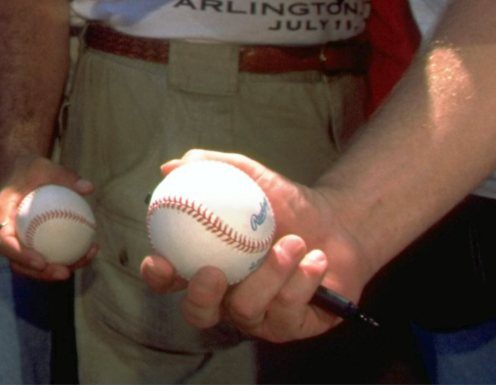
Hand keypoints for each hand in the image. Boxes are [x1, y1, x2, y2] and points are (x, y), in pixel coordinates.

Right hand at [0, 153, 94, 280]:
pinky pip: (42, 255)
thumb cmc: (30, 168)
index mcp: (3, 213)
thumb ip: (65, 176)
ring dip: (51, 272)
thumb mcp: (46, 166)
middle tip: (64, 272)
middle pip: (16, 261)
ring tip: (77, 267)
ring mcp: (17, 238)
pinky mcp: (28, 241)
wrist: (20, 169)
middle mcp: (7, 229)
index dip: (21, 255)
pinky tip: (86, 252)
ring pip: (29, 264)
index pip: (6, 240)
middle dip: (39, 273)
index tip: (42, 262)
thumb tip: (88, 188)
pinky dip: (62, 258)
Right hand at [137, 150, 371, 342]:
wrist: (338, 224)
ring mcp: (258, 316)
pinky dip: (302, 281)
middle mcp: (226, 297)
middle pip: (198, 313)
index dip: (158, 276)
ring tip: (295, 242)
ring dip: (271, 274)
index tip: (161, 260)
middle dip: (201, 297)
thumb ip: (213, 168)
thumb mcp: (252, 178)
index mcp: (206, 265)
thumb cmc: (287, 204)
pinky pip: (287, 313)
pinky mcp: (290, 327)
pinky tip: (316, 259)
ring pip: (247, 309)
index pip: (169, 278)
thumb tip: (170, 167)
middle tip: (215, 272)